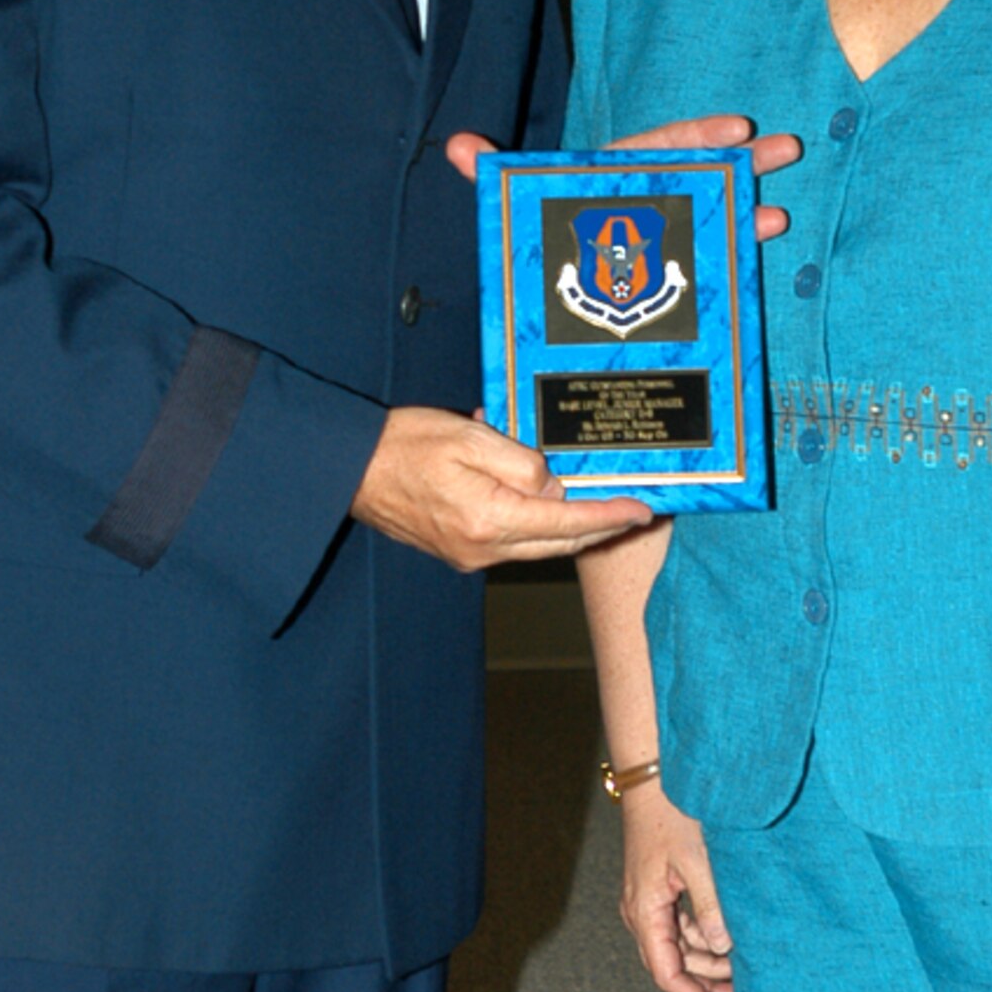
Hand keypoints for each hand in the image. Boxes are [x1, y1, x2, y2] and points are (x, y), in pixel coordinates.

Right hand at [351, 406, 651, 568]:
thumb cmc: (405, 444)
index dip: (609, 516)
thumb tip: (553, 484)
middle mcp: (483, 549)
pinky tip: (547, 501)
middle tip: (633, 513)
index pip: (567, 522)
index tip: (641, 511)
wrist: (350, 469)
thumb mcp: (471, 436)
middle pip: (558, 543)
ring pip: (537, 545)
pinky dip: (538, 524)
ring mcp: (469, 555)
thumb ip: (521, 462)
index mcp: (489, 519)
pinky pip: (512, 541)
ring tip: (600, 505)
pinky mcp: (458, 551)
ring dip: (570, 527)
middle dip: (600, 528)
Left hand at [446, 116, 801, 242]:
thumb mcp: (511, 210)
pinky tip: (758, 249)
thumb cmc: (528, 247)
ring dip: (748, 209)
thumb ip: (491, 178)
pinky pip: (706, 259)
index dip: (697, 137)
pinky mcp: (668, 277)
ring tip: (779, 215)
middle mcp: (643, 204)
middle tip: (788, 149)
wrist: (534, 315)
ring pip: (711, 216)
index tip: (737, 130)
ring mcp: (661, 240)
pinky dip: (734, 251)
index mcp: (610, 180)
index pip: (657, 149)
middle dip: (744, 162)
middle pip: (699, 173)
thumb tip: (459, 144)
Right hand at [617, 783, 734, 991]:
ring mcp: (647, 899)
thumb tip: (723, 948)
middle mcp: (640, 911)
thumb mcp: (696, 861)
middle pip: (674, 963)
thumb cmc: (670, 812)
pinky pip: (679, 923)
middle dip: (708, 980)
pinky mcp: (657, 886)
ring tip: (743, 962)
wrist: (652, 775)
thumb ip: (710, 908)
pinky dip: (703, 932)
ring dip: (708, 956)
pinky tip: (727, 934)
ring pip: (679, 944)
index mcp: (644, 911)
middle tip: (745, 988)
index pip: (667, 974)